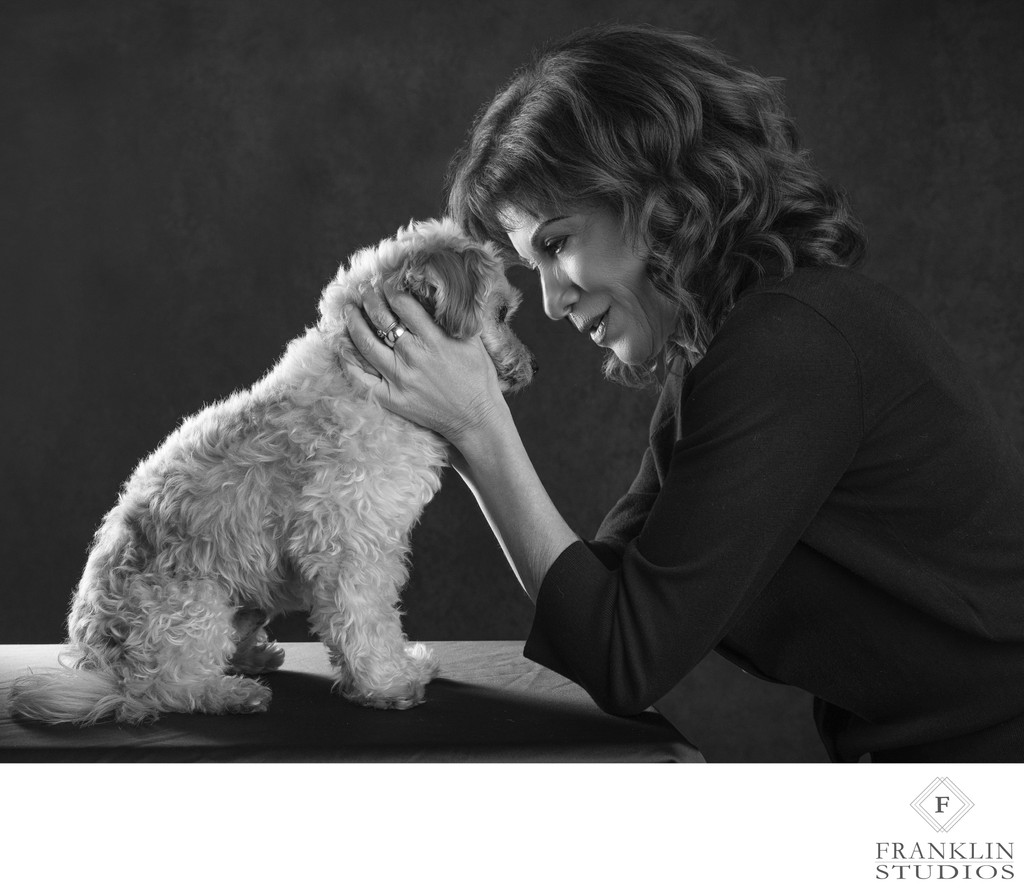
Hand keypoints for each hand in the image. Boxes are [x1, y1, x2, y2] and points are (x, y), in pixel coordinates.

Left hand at [344, 283, 509, 449]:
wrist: (476, 418)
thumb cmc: (478, 377)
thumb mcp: (473, 342)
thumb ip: (455, 319)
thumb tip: (440, 294)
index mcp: (435, 340)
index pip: (403, 305)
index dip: (391, 290)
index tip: (386, 285)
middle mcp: (414, 357)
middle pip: (382, 320)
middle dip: (369, 300)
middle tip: (364, 290)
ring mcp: (400, 379)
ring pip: (366, 344)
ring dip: (354, 322)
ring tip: (349, 310)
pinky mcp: (391, 399)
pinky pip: (361, 378)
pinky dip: (349, 361)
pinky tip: (343, 346)